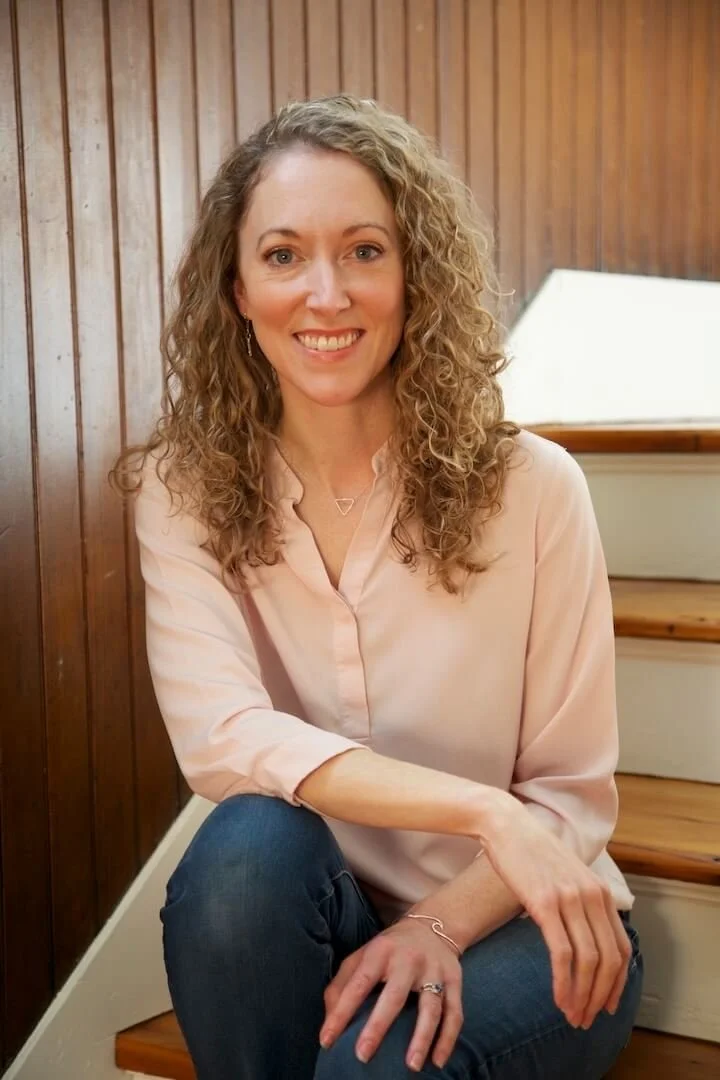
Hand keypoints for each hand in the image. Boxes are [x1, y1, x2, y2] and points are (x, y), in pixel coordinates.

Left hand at [319, 917, 462, 1071]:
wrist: (433, 925)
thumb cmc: (390, 949)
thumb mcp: (363, 956)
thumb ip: (342, 984)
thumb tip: (329, 1019)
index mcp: (380, 951)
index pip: (358, 983)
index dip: (341, 1012)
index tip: (326, 1040)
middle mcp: (408, 959)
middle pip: (394, 994)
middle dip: (378, 1025)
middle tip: (362, 1055)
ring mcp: (434, 970)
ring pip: (430, 1006)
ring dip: (422, 1037)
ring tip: (412, 1066)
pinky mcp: (454, 980)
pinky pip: (454, 1012)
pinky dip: (448, 1038)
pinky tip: (438, 1061)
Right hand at [483, 795, 631, 1029]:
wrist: (505, 826)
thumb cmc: (530, 853)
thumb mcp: (567, 877)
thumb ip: (580, 903)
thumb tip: (584, 937)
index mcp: (600, 892)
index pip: (621, 948)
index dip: (618, 983)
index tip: (606, 1005)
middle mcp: (592, 896)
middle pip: (609, 960)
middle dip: (600, 997)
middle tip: (586, 1019)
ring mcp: (570, 899)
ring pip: (589, 961)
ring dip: (583, 996)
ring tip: (572, 1015)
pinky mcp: (545, 903)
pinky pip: (562, 954)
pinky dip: (564, 982)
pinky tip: (559, 998)